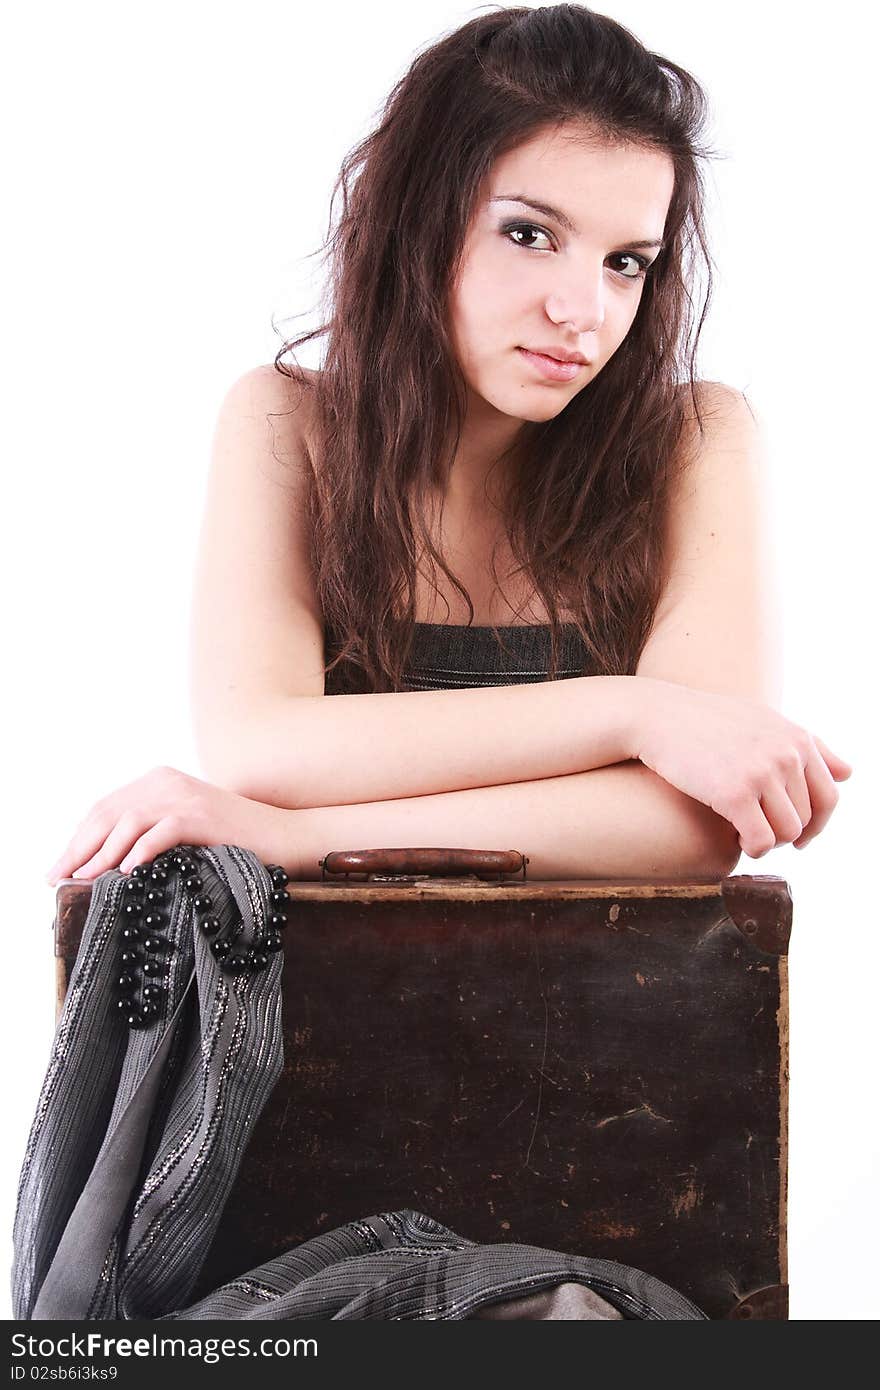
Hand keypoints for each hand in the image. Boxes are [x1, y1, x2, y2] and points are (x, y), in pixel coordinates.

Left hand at [46, 765, 298, 884]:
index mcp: (158, 780)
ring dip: (101, 854)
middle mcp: (167, 781)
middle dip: (78, 848)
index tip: (59, 868)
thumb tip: (100, 862)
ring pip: (128, 822)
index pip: (104, 808)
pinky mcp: (202, 815)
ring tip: (85, 880)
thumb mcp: (182, 830)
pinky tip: (126, 872)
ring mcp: (185, 796)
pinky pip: (160, 832)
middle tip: (58, 878)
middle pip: (108, 813)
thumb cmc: (232, 841)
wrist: (283, 836)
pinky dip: (139, 852)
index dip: (77, 838)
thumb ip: (148, 831)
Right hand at [633, 680, 852, 857]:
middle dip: (786, 833)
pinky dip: (753, 849)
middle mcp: (786, 754)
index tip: (798, 836)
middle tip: (760, 834)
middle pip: (806, 818)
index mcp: (797, 738)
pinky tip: (737, 840)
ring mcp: (762, 773)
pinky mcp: (734, 794)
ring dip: (769, 842)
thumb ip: (808, 746)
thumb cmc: (707, 721)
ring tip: (747, 835)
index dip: (816, 823)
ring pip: (786, 833)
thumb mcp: (764, 721)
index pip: (829, 796)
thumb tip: (848, 773)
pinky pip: (761, 841)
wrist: (658, 716)